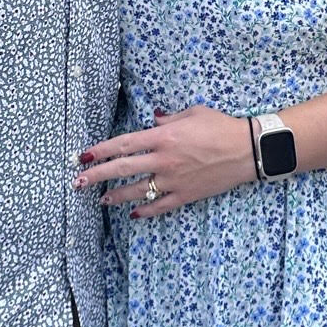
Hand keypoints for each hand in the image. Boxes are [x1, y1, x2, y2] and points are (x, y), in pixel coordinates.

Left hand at [75, 107, 255, 215]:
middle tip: (79, 182)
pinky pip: (161, 206)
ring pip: (138, 191)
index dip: (101, 150)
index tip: (84, 155)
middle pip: (123, 168)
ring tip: (102, 199)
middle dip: (97, 175)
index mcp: (163, 137)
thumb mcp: (193, 113)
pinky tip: (133, 214)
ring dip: (117, 195)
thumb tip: (153, 123)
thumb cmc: (221, 126)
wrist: (247, 150)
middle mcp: (164, 160)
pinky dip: (145, 211)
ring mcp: (174, 180)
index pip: (124, 144)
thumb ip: (168, 119)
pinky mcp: (186, 195)